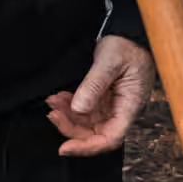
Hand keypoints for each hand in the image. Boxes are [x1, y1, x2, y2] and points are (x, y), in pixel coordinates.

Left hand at [47, 35, 153, 156]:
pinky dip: (69, 107)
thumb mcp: (110, 60)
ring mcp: (112, 106)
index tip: (65, 147)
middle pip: (95, 134)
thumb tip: (78, 109)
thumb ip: (94, 85)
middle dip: (71, 128)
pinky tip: (58, 97)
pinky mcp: (103, 100)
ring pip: (86, 123)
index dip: (87, 147)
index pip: (110, 138)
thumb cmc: (127, 45)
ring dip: (67, 116)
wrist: (129, 33)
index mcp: (130, 107)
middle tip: (52, 114)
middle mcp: (121, 112)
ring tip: (53, 101)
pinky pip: (84, 111)